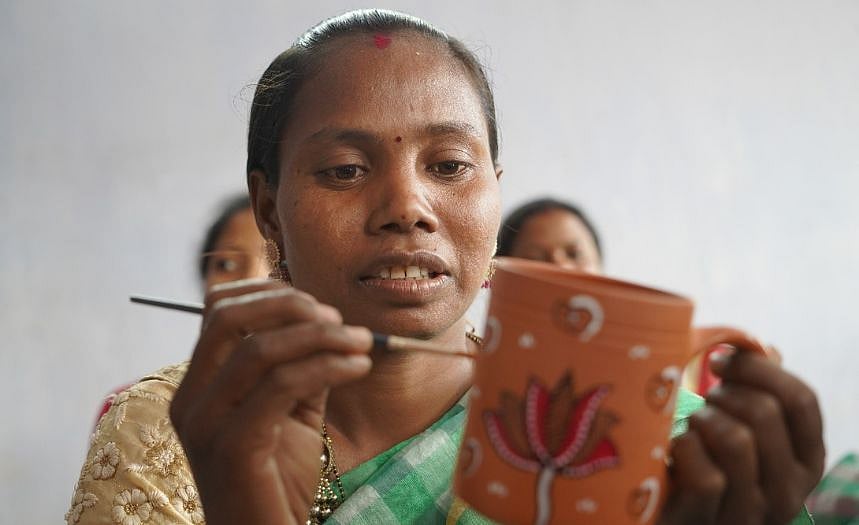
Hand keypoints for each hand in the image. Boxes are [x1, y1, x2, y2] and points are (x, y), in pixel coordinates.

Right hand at [170, 279, 372, 524]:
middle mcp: (191, 400)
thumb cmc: (278, 481)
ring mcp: (206, 424)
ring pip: (258, 349)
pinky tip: (358, 367)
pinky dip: (327, 366)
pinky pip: (282, 385)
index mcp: (198, 386)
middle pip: (227, 317)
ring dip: (321, 336)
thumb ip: (301, 367)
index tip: (320, 308)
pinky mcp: (234, 447)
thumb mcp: (291, 412)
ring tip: (362, 344)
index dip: (271, 295)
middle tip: (338, 320)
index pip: (218, 310)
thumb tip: (330, 325)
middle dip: (290, 305)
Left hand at [659, 351, 824, 524]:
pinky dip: (684, 450)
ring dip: (702, 421)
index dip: (758, 369)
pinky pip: (707, 477)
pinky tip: (676, 450)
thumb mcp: (740, 429)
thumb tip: (765, 348)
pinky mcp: (711, 523)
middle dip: (722, 395)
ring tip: (690, 428)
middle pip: (765, 412)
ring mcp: (752, 513)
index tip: (718, 361)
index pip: (801, 399)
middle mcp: (789, 492)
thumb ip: (757, 392)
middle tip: (701, 406)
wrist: (672, 515)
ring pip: (736, 441)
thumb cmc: (704, 462)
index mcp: (805, 461)